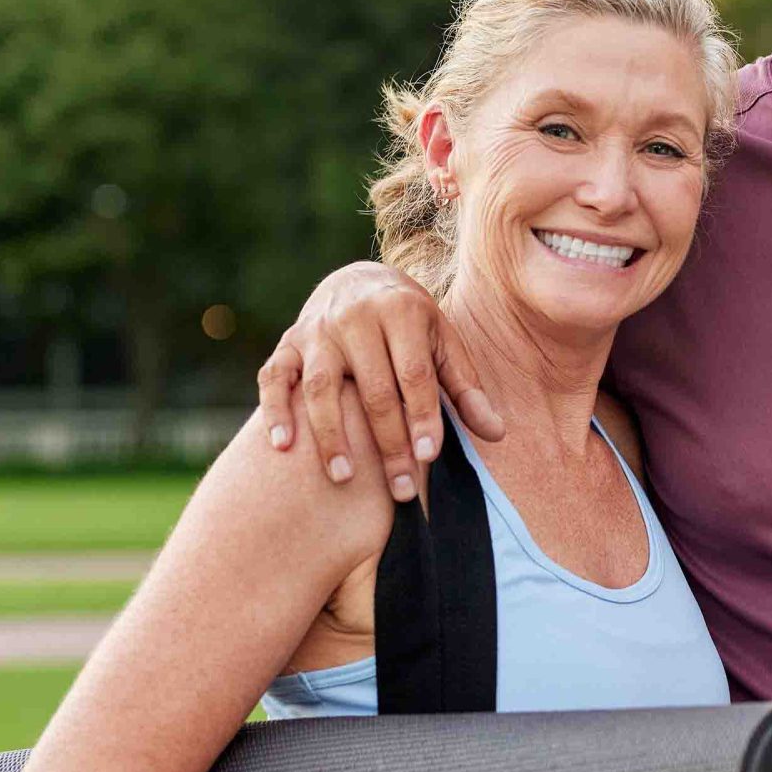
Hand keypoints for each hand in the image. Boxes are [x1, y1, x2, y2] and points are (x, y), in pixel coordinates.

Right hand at [257, 261, 503, 499]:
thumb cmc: (412, 325)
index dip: (422, 416)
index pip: (414, 374)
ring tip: (344, 478)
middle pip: (372, 389)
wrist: (359, 281)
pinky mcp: (287, 344)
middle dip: (388, 443)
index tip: (429, 457)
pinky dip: (275, 411)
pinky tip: (282, 447)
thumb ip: (466, 389)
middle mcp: (356, 317)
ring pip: (320, 387)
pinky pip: (274, 378)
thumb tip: (497, 435)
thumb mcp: (444, 345)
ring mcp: (316, 330)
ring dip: (330, 434)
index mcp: (402, 312)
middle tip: (401, 490)